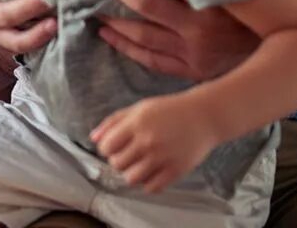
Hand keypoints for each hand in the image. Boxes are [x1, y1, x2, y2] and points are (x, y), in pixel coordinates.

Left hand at [91, 94, 218, 192]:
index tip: (113, 147)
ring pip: (131, 179)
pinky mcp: (176, 170)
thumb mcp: (138, 108)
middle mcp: (148, 141)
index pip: (106, 147)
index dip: (106, 149)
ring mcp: (162, 157)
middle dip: (118, 161)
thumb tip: (93, 138)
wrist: (203, 116)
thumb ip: (113, 122)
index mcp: (136, 123)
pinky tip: (152, 171)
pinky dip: (148, 183)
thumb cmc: (169, 110)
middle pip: (117, 164)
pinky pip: (152, 188)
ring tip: (138, 164)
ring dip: (131, 173)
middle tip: (128, 155)